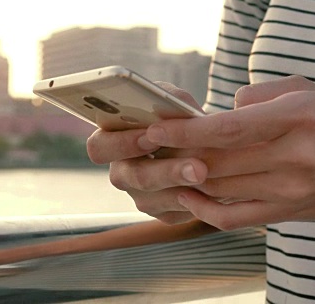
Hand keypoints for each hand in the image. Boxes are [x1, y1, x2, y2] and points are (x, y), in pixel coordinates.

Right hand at [86, 82, 207, 223]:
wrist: (207, 142)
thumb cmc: (181, 115)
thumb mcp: (176, 101)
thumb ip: (172, 101)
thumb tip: (174, 108)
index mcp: (112, 140)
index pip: (100, 147)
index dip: (122, 143)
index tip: (151, 136)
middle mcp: (122, 172)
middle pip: (132, 177)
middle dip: (166, 171)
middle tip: (196, 167)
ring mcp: (141, 196)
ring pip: (154, 199)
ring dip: (183, 187)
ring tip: (206, 174)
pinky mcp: (165, 213)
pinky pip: (176, 212)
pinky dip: (196, 200)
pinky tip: (213, 187)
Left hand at [133, 76, 314, 229]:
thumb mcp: (310, 92)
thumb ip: (261, 95)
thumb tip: (221, 111)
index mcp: (299, 117)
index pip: (229, 127)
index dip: (185, 131)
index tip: (154, 129)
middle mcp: (295, 156)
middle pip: (218, 160)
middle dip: (176, 154)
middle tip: (149, 146)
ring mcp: (290, 190)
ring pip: (221, 188)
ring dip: (186, 177)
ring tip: (163, 165)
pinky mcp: (286, 214)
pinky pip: (234, 217)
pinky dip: (203, 208)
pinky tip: (189, 194)